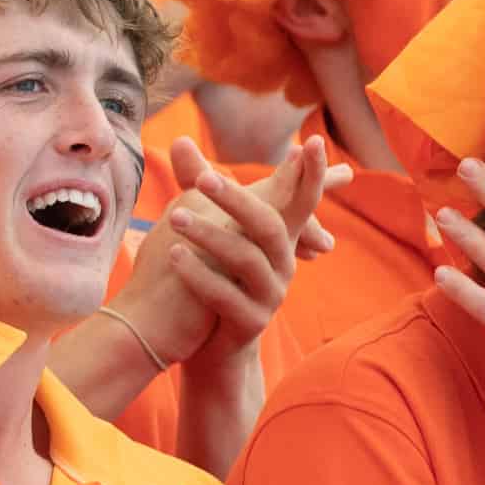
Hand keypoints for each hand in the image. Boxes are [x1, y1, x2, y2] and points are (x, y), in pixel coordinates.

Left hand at [112, 137, 348, 368]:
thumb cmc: (212, 276)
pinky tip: (174, 256)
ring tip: (174, 217)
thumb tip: (178, 140)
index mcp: (279, 239)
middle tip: (203, 178)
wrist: (209, 344)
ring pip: (247, 260)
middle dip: (237, 199)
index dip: (311, 173)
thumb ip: (198, 185)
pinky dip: (200, 275)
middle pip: (269, 225)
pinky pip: (226, 297)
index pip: (303, 200)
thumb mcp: (211, 228)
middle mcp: (282, 265)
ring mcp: (269, 296)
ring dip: (210, 236)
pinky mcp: (249, 324)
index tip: (310, 141)